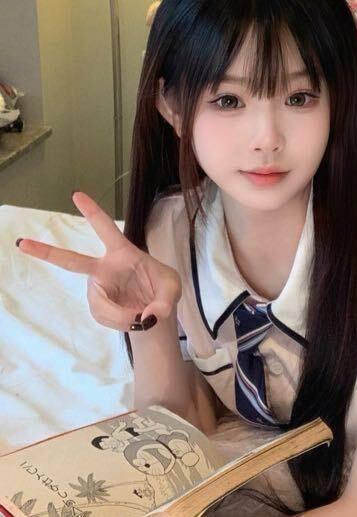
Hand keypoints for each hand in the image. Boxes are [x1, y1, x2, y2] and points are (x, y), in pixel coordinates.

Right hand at [16, 191, 181, 331]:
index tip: (76, 194)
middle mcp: (104, 268)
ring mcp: (97, 288)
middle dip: (46, 252)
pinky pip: (103, 316)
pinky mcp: (96, 306)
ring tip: (141, 316)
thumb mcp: (173, 290)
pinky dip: (121, 322)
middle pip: (71, 260)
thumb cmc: (162, 290)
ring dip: (122, 314)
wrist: (154, 313)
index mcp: (123, 252)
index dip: (92, 212)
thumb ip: (165, 301)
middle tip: (23, 244)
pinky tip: (131, 319)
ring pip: (100, 304)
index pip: (106, 229)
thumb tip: (147, 316)